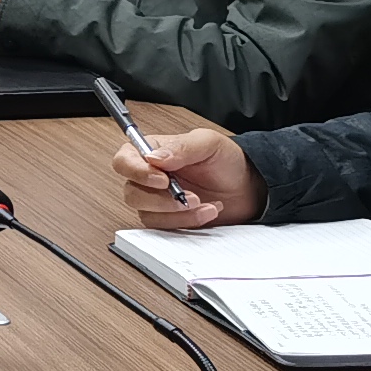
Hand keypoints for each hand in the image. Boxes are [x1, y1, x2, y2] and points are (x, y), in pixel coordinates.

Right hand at [114, 126, 259, 230]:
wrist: (247, 187)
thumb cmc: (226, 161)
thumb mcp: (208, 143)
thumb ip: (181, 147)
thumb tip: (154, 158)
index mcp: (152, 151)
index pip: (124, 161)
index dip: (136, 172)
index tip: (161, 178)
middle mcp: (149, 176)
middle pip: (131, 192)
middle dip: (160, 199)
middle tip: (188, 195)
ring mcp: (157, 200)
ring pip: (146, 213)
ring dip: (176, 212)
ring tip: (202, 202)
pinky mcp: (168, 219)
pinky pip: (164, 227)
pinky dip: (187, 222)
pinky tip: (206, 211)